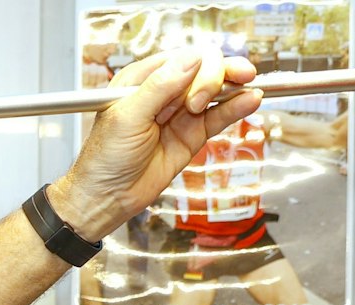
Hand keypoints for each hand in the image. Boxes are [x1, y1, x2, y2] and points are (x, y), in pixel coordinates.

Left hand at [48, 46, 261, 241]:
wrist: (106, 197)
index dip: (199, 63)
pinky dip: (236, 107)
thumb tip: (190, 60)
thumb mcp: (127, 117)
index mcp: (140, 80)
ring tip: (248, 88)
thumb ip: (159, 88)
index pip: (181, 58)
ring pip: (215, 90)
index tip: (200, 81)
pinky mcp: (193, 134)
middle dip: (215, 76)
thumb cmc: (104, 159)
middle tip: (204, 98)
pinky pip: (219, 115)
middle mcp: (163, 92)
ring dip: (233, 86)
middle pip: (203, 70)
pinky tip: (251, 100)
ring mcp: (180, 113)